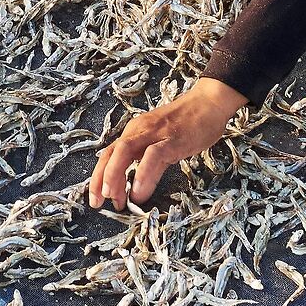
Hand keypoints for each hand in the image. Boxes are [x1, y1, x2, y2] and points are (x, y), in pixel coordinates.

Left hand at [88, 79, 248, 210]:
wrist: (209, 103)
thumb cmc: (186, 125)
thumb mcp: (161, 143)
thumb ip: (146, 162)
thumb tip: (134, 189)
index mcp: (135, 132)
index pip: (109, 154)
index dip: (99, 176)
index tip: (97, 198)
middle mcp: (139, 130)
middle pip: (111, 153)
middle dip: (100, 179)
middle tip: (99, 202)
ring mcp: (155, 133)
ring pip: (125, 151)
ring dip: (115, 175)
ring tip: (114, 198)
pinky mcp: (173, 138)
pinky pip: (153, 156)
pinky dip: (143, 175)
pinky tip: (140, 193)